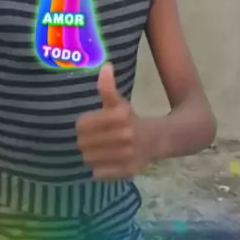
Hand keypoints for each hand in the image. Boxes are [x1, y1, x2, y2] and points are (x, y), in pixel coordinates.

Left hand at [76, 63, 152, 179]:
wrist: (158, 139)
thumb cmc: (131, 119)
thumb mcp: (119, 102)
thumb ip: (107, 87)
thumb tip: (106, 66)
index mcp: (120, 114)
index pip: (81, 125)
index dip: (83, 125)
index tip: (89, 125)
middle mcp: (125, 134)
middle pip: (83, 143)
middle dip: (86, 141)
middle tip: (94, 139)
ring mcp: (127, 154)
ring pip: (89, 158)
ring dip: (91, 155)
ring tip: (100, 150)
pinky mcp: (128, 171)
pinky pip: (98, 173)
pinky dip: (99, 169)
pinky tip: (107, 161)